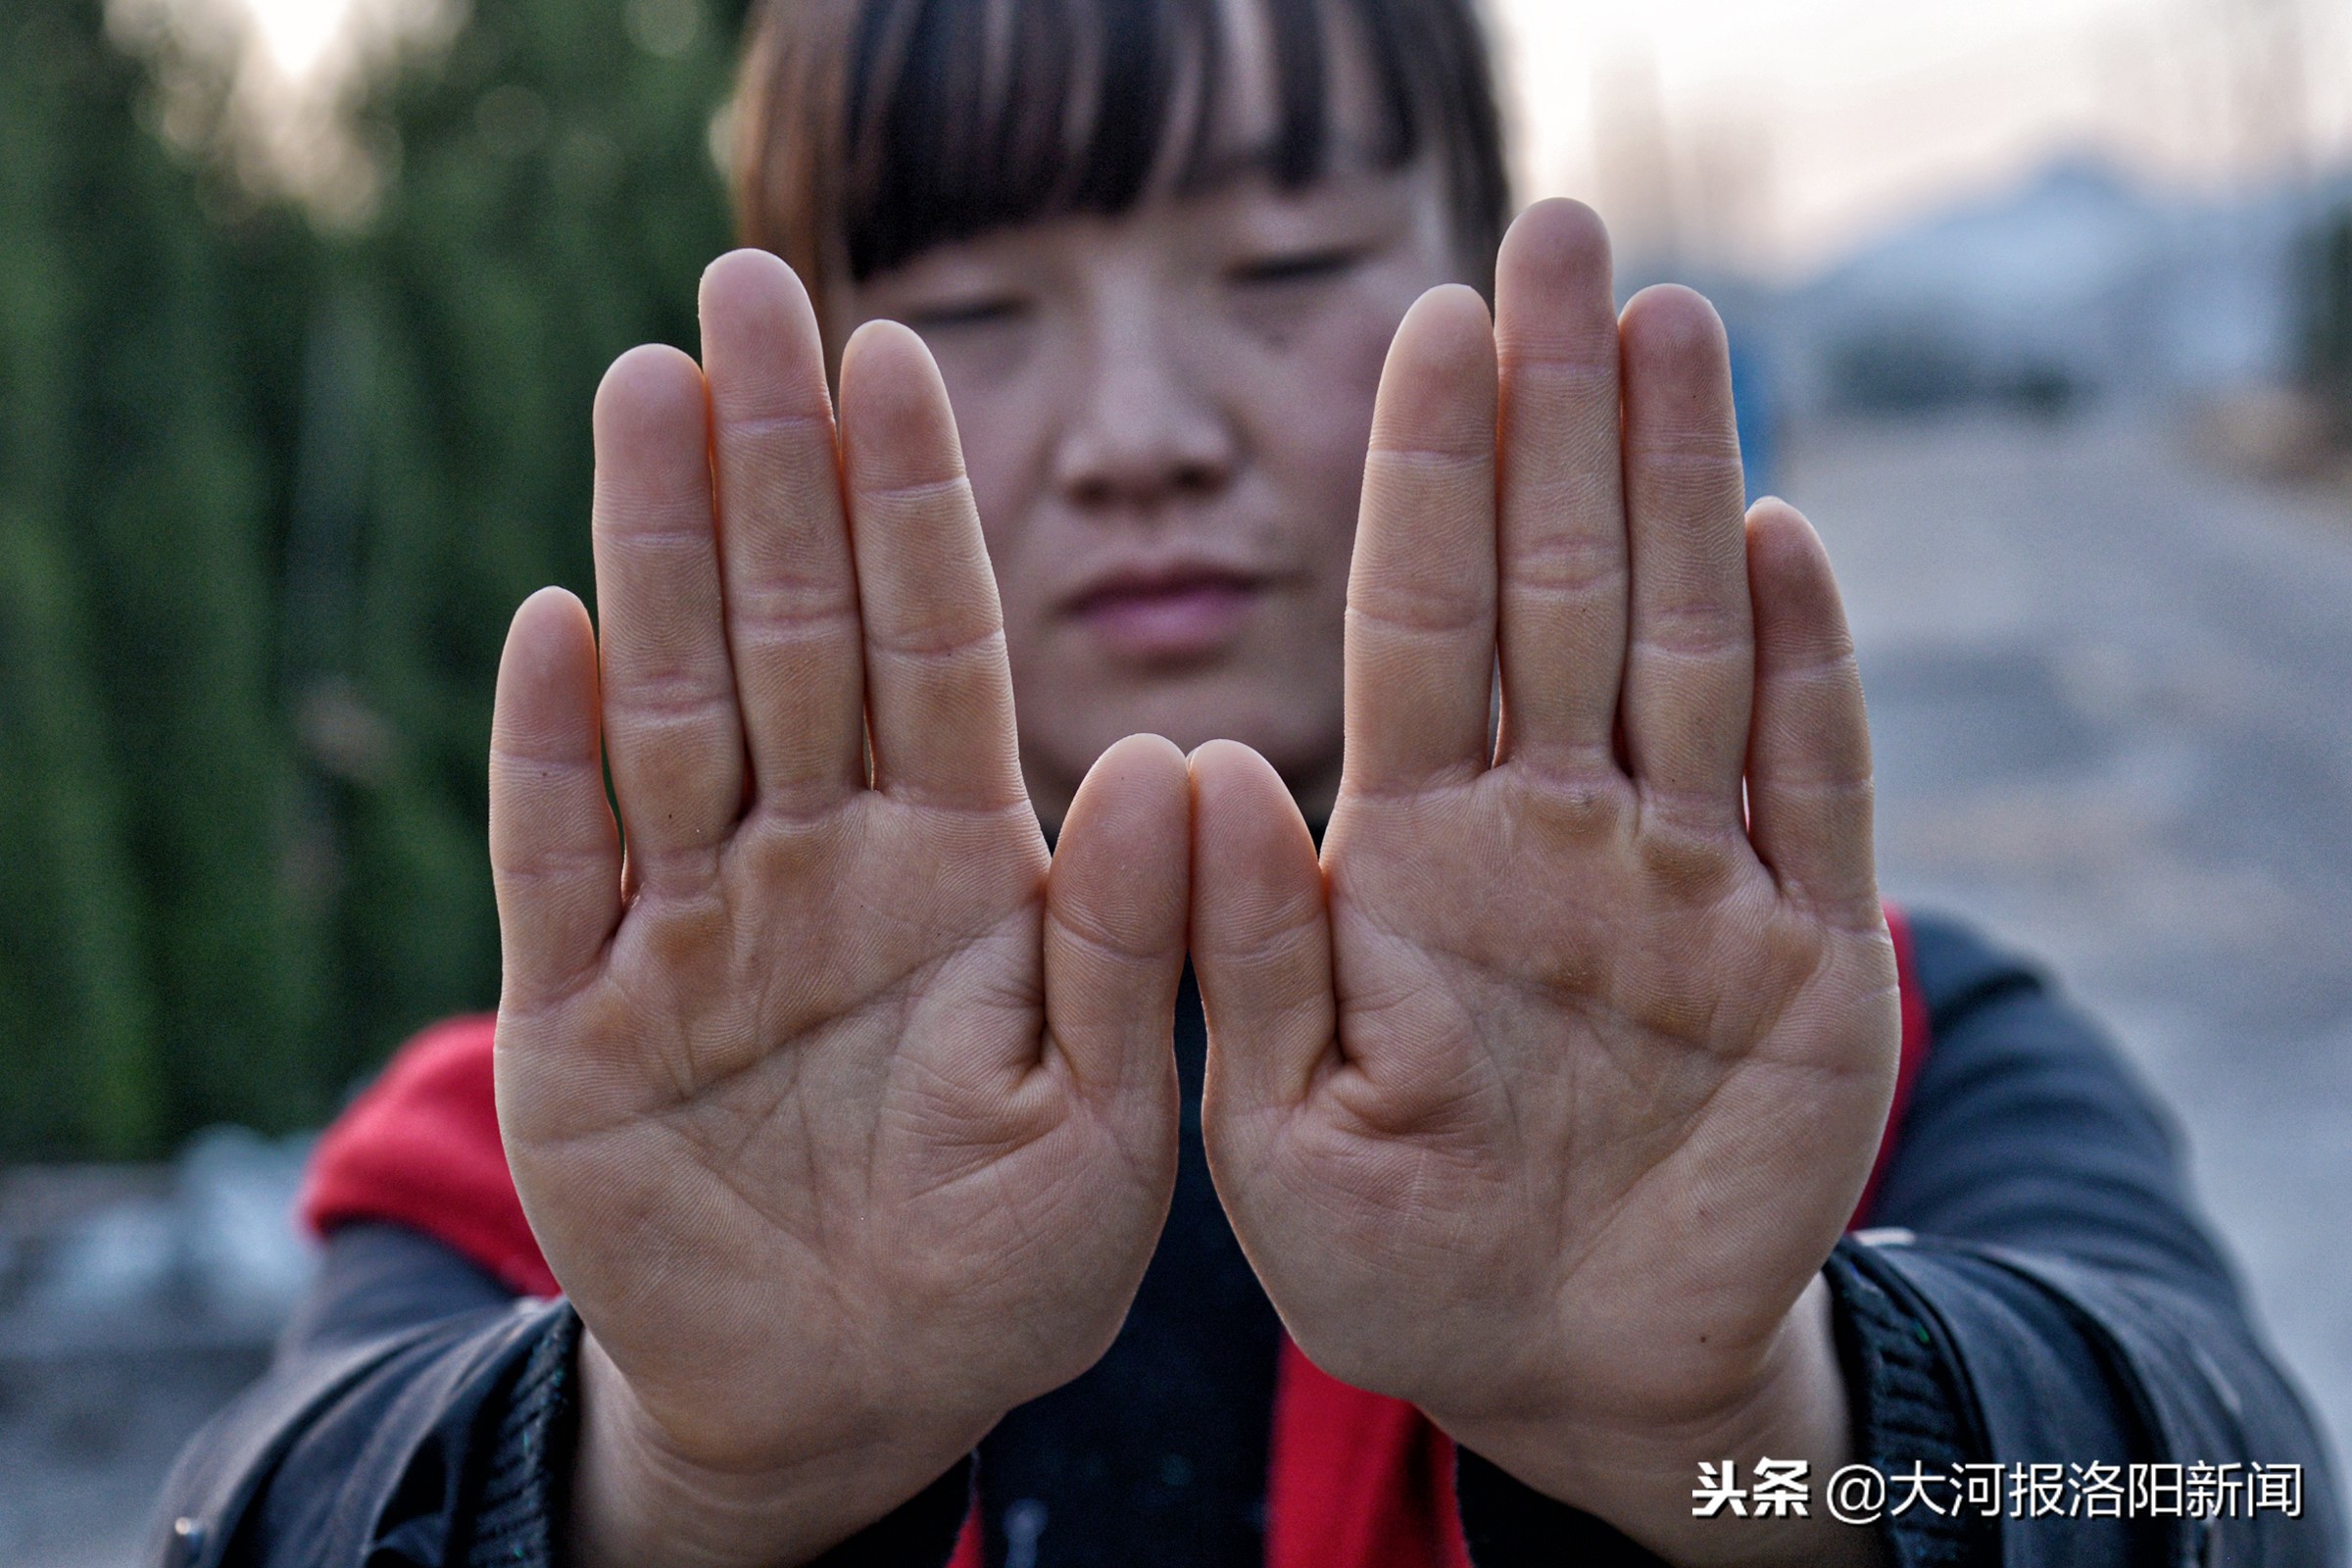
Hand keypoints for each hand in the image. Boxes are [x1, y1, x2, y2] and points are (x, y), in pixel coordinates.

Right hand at [487, 251, 1190, 1567]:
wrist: (856, 1395)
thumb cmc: (1007, 1262)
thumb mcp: (1114, 1121)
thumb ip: (1127, 948)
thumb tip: (1167, 761)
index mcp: (958, 870)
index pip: (937, 649)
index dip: (916, 507)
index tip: (898, 355)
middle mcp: (821, 866)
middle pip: (792, 635)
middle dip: (769, 467)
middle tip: (742, 290)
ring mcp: (694, 931)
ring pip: (670, 711)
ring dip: (653, 556)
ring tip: (643, 391)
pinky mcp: (581, 1021)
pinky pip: (561, 870)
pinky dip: (552, 761)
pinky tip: (552, 629)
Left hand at [1188, 201, 1897, 1564]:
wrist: (1561, 1367)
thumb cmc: (1390, 1250)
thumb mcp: (1279, 1121)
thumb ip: (1247, 950)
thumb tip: (1200, 761)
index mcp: (1410, 856)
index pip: (1416, 625)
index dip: (1425, 477)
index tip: (1425, 324)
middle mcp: (1548, 831)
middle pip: (1560, 590)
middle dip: (1561, 418)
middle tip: (1562, 237)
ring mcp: (1683, 880)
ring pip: (1684, 647)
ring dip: (1682, 488)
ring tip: (1671, 327)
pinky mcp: (1804, 956)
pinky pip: (1810, 788)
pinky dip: (1802, 672)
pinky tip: (1778, 539)